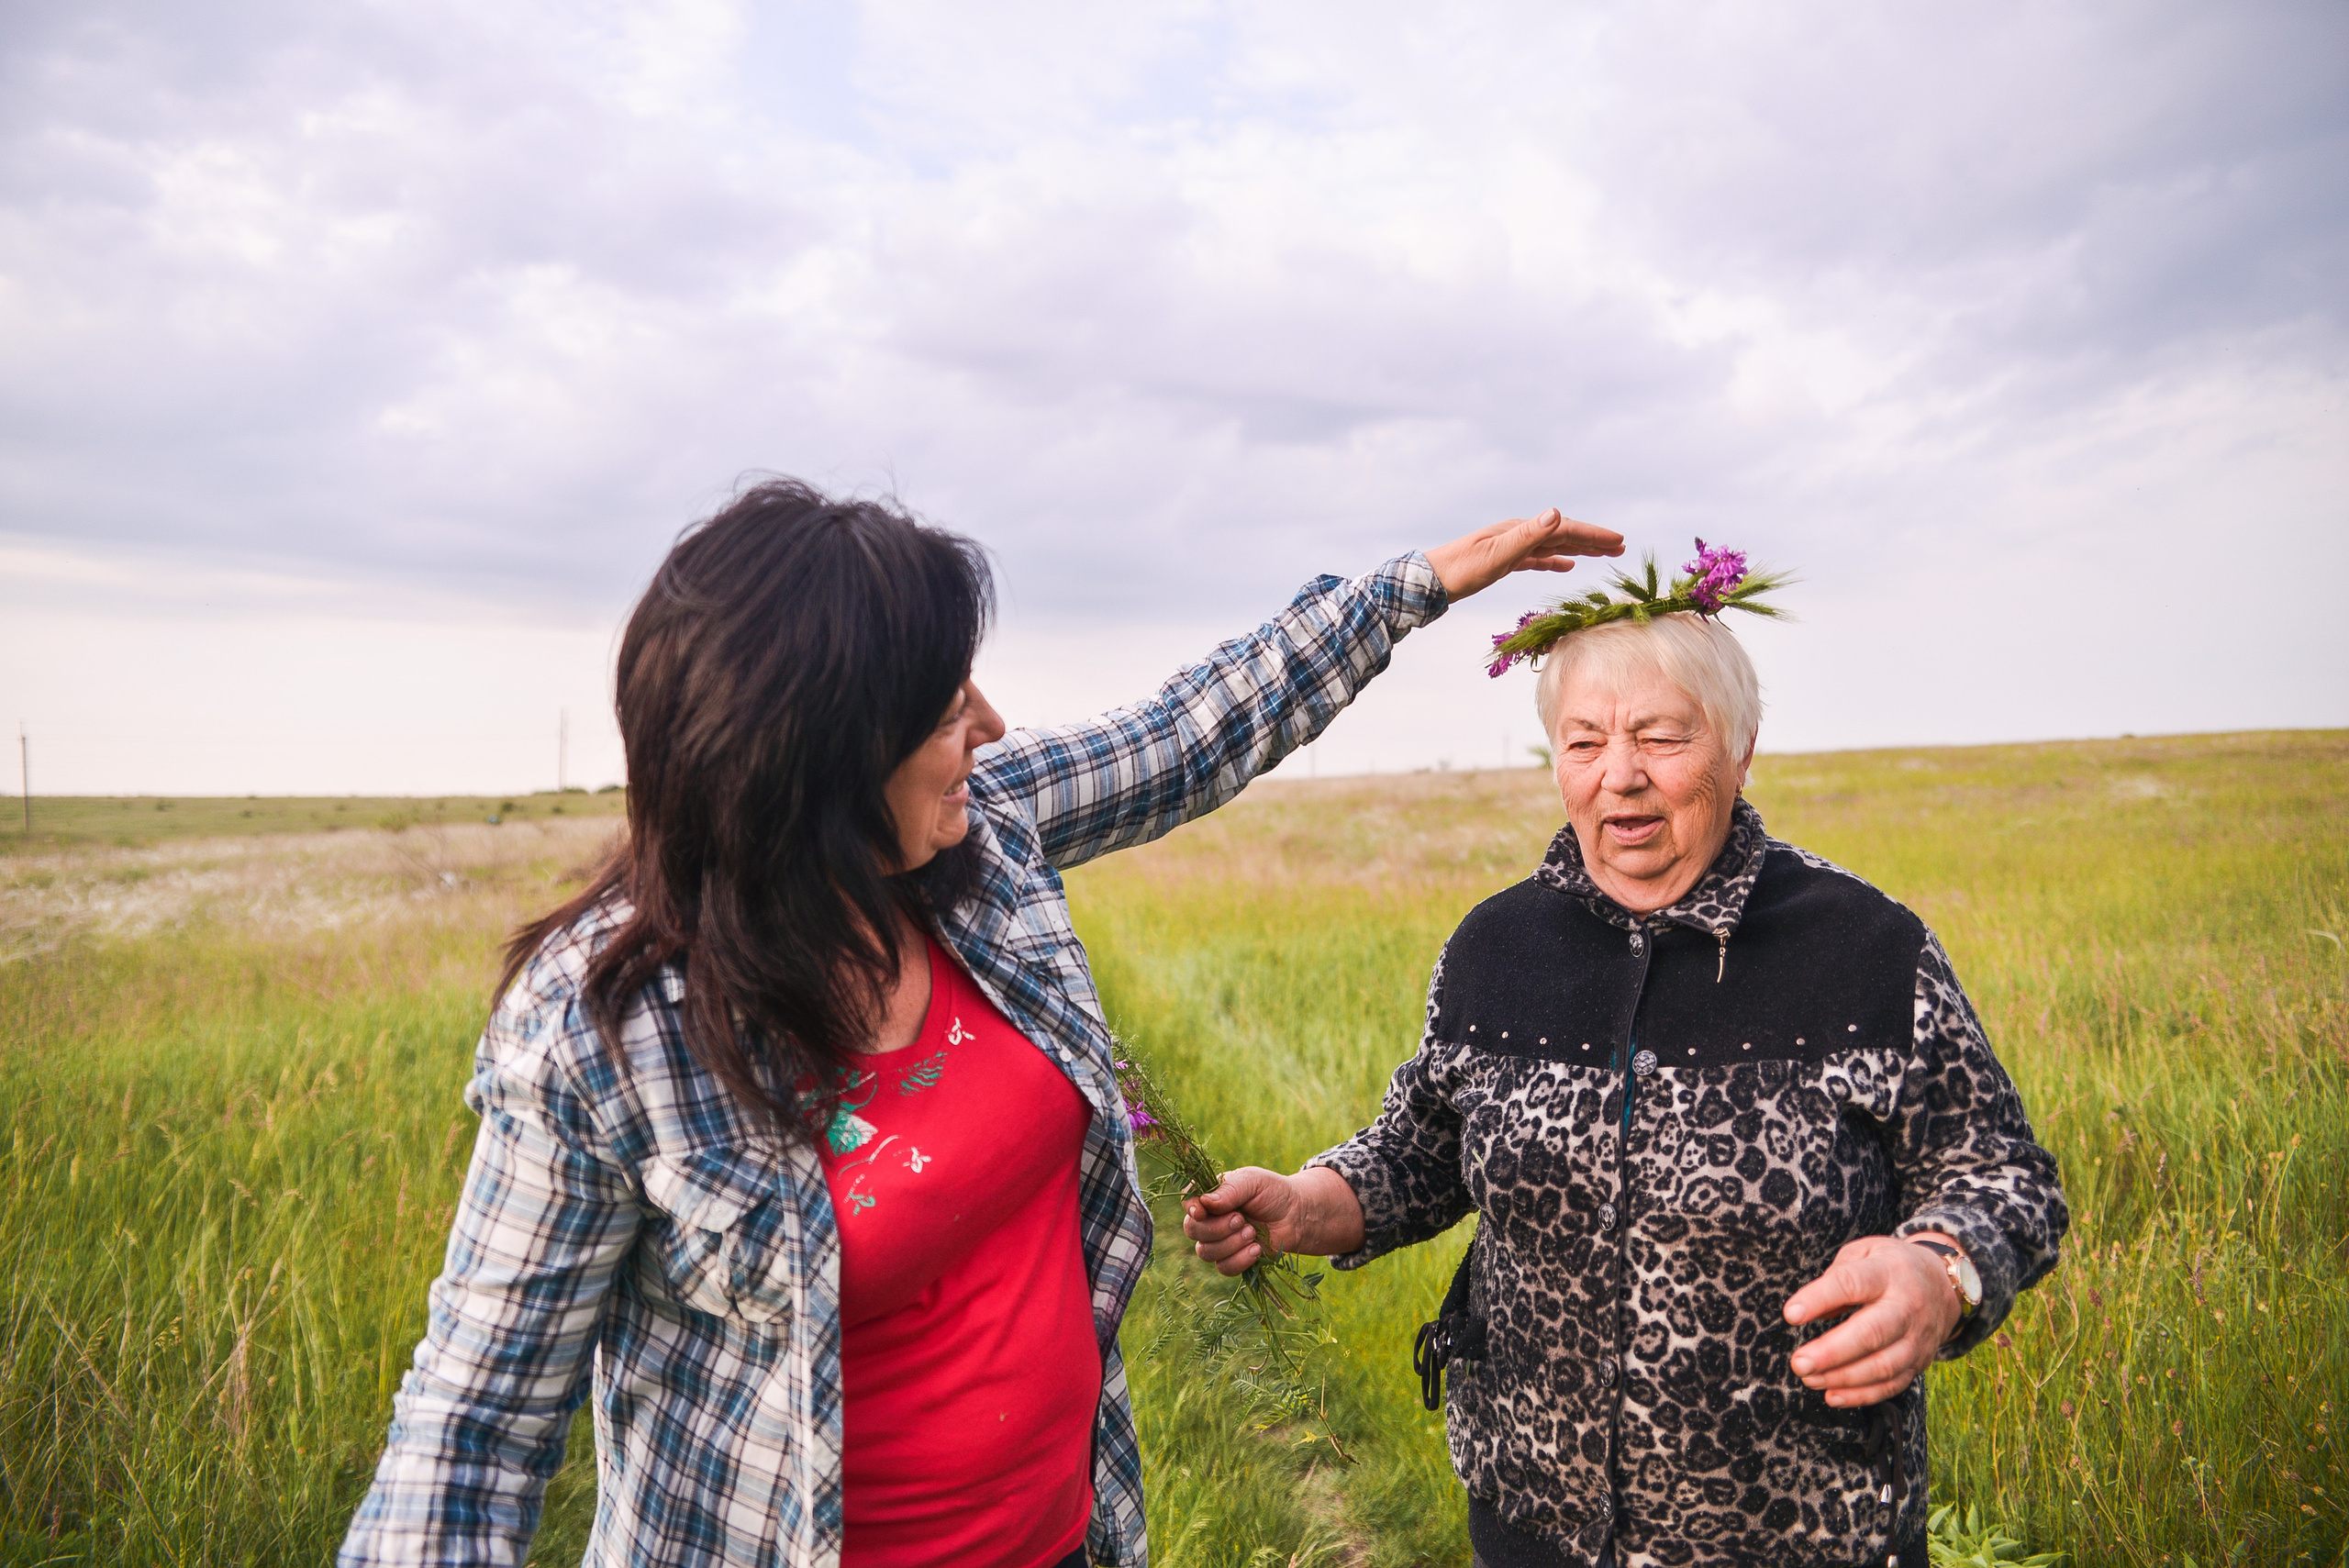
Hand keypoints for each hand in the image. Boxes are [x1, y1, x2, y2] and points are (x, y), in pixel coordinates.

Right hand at [1182, 1165, 1363, 1274]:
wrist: (1298, 1216)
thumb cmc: (1274, 1192)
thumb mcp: (1253, 1182)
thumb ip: (1230, 1190)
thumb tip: (1205, 1203)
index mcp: (1211, 1195)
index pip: (1188, 1202)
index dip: (1190, 1209)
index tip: (1201, 1212)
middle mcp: (1211, 1219)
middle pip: (1192, 1230)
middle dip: (1215, 1228)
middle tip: (1241, 1219)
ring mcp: (1220, 1241)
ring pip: (1205, 1252)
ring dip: (1229, 1244)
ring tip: (1253, 1233)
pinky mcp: (1234, 1259)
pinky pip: (1224, 1267)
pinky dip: (1239, 1260)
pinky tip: (1257, 1249)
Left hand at [1424, 509, 1624, 601]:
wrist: (1428, 582)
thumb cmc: (1460, 570)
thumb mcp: (1497, 554)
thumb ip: (1527, 535)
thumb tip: (1556, 512)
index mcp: (1520, 530)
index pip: (1565, 528)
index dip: (1594, 535)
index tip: (1619, 541)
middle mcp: (1518, 533)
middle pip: (1563, 533)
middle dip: (1593, 540)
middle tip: (1621, 547)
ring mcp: (1510, 546)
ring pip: (1553, 545)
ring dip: (1578, 548)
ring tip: (1602, 554)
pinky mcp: (1503, 561)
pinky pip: (1537, 558)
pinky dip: (1555, 560)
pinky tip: (1565, 565)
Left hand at [1782, 1234, 1964, 1406]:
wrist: (1943, 1285)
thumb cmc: (1889, 1267)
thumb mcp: (1864, 1253)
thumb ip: (1836, 1276)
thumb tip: (1809, 1311)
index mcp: (1888, 1272)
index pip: (1852, 1284)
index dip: (1820, 1299)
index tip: (1790, 1314)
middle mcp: (1907, 1306)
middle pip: (1872, 1333)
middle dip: (1832, 1352)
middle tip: (1799, 1362)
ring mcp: (1916, 1338)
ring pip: (1883, 1365)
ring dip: (1842, 1378)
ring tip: (1809, 1378)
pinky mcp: (1920, 1361)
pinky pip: (1892, 1384)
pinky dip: (1862, 1395)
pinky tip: (1833, 1395)